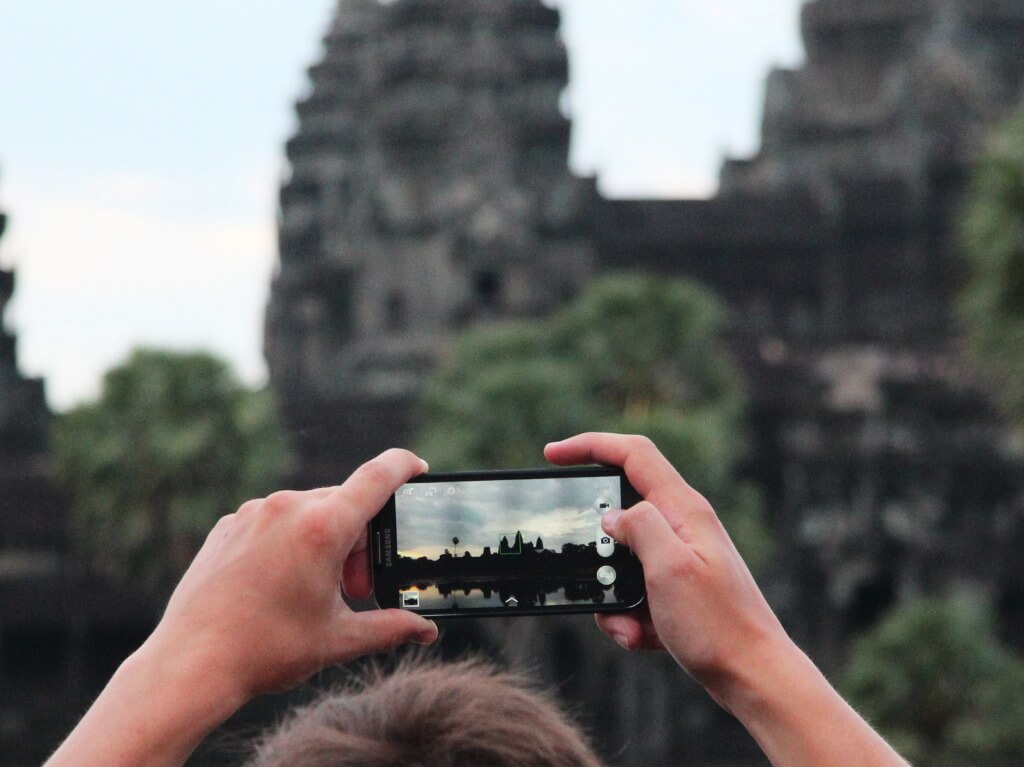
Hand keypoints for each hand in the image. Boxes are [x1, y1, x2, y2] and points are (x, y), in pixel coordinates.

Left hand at [144, 448, 437, 701]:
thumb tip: (425, 630)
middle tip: (354, 589)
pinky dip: (289, 543)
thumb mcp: (338, 640)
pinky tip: (279, 584)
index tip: (418, 468)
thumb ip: (390, 628)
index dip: (405, 467)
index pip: (378, 477)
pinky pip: (274, 520)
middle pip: (345, 504)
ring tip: (315, 591)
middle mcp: (288, 507)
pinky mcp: (229, 525)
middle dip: (360, 541)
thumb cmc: (266, 650)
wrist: (190, 663)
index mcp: (323, 528)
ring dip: (325, 541)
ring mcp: (253, 513)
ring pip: (309, 511)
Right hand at [545, 433, 785, 701]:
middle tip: (589, 570)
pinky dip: (629, 615)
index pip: (632, 454)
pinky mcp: (679, 588)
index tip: (552, 455)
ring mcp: (682, 557)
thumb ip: (638, 526)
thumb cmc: (717, 624)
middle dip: (597, 544)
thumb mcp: (668, 567)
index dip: (590, 445)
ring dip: (612, 591)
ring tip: (629, 623)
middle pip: (623, 510)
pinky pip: (636, 592)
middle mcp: (684, 526)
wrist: (754, 677)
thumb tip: (611, 515)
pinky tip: (643, 636)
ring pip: (623, 559)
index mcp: (683, 510)